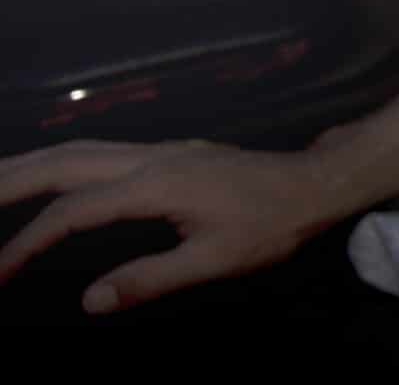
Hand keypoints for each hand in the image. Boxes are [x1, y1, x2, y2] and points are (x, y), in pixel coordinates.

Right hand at [0, 139, 344, 312]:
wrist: (315, 182)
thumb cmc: (272, 223)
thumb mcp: (218, 260)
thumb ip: (151, 278)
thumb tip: (90, 300)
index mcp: (156, 184)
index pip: (74, 211)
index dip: (29, 242)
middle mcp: (150, 158)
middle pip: (63, 161)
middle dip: (9, 180)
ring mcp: (159, 151)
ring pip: (79, 149)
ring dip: (29, 165)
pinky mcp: (168, 154)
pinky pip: (98, 152)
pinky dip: (59, 163)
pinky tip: (46, 177)